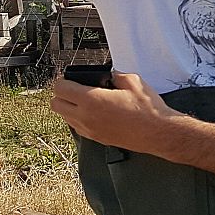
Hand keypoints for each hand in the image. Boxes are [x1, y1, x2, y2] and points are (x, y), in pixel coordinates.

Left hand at [48, 71, 178, 155]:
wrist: (158, 133)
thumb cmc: (147, 110)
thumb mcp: (133, 82)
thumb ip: (115, 75)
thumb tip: (110, 76)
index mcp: (92, 100)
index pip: (61, 89)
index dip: (63, 80)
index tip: (69, 78)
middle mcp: (86, 117)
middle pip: (55, 105)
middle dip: (61, 95)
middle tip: (73, 89)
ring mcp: (90, 130)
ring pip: (64, 118)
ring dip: (69, 108)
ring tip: (84, 101)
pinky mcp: (97, 139)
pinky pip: (77, 128)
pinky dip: (79, 119)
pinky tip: (93, 113)